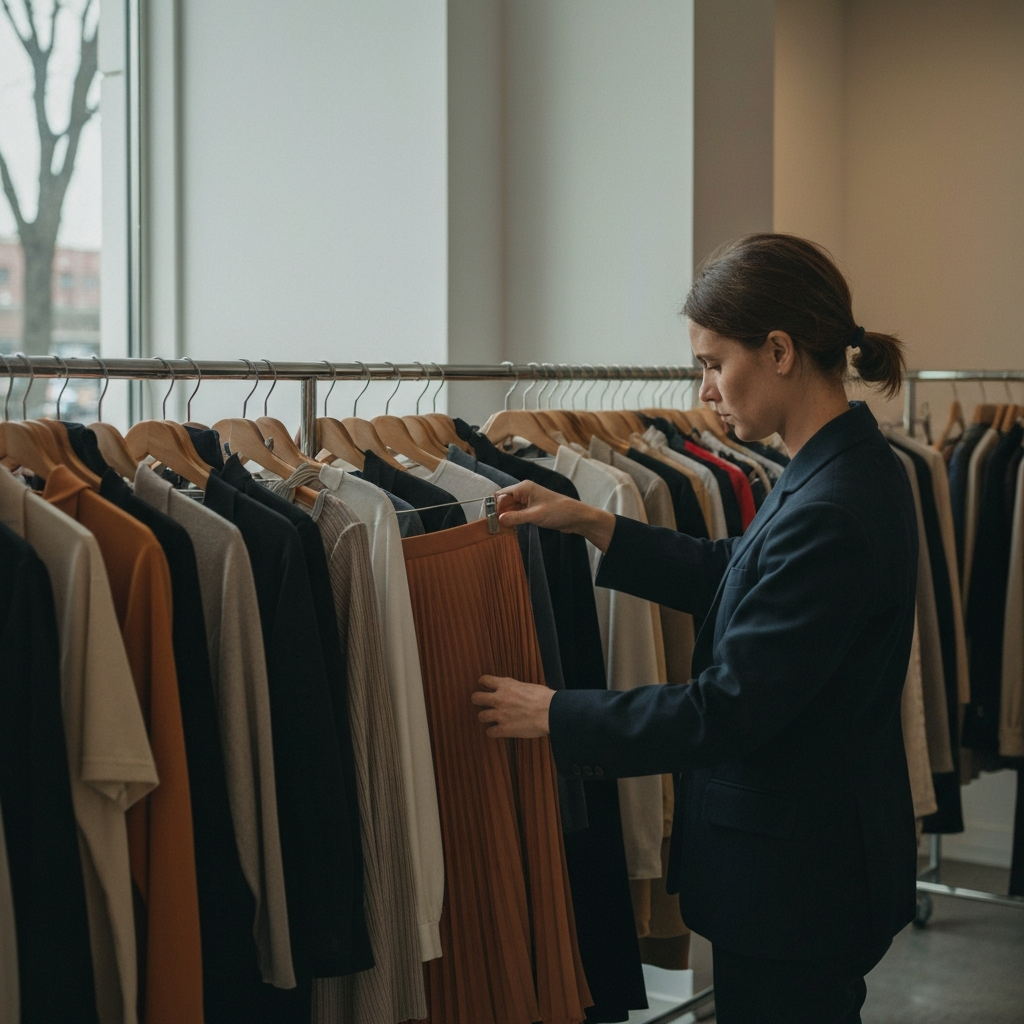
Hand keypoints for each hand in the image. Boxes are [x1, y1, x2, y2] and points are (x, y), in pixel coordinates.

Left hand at [472, 675, 554, 738]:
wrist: (551, 712)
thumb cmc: (544, 698)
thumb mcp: (526, 686)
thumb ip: (515, 688)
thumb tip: (514, 691)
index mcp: (506, 685)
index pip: (484, 680)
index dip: (484, 684)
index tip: (486, 688)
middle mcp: (499, 699)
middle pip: (476, 698)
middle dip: (478, 700)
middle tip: (484, 704)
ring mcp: (500, 714)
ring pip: (480, 716)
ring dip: (486, 718)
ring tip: (493, 719)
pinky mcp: (504, 729)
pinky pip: (489, 732)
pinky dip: (493, 732)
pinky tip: (499, 731)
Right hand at [495, 480, 616, 552]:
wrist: (576, 517)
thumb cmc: (559, 511)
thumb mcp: (535, 516)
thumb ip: (515, 517)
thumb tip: (499, 520)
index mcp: (524, 488)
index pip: (501, 494)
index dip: (496, 507)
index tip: (493, 519)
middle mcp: (524, 492)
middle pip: (504, 501)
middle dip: (500, 512)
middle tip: (496, 526)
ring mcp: (528, 500)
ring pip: (510, 508)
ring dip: (507, 517)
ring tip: (504, 528)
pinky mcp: (532, 509)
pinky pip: (518, 513)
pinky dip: (514, 519)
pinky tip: (512, 527)